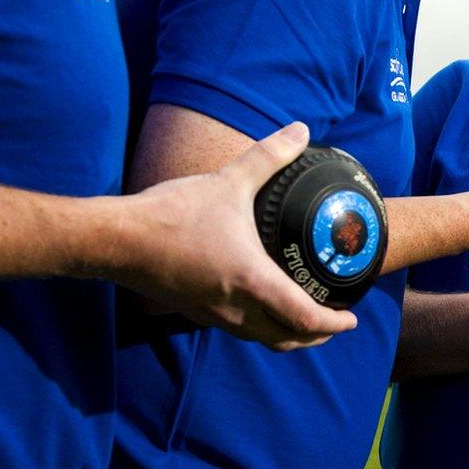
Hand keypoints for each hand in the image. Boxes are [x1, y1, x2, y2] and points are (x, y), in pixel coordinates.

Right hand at [110, 123, 357, 349]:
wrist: (118, 240)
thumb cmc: (173, 214)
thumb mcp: (228, 182)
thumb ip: (268, 156)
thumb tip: (300, 130)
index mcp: (253, 281)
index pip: (304, 318)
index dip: (333, 324)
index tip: (351, 319)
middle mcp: (235, 308)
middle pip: (285, 339)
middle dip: (314, 336)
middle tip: (333, 322)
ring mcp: (212, 314)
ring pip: (259, 337)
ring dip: (286, 334)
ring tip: (301, 317)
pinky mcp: (193, 309)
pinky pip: (236, 328)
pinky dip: (258, 325)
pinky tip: (257, 302)